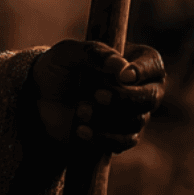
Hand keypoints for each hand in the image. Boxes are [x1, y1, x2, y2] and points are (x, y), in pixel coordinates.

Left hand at [31, 39, 164, 152]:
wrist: (41, 98)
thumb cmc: (59, 68)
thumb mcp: (68, 53)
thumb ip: (93, 53)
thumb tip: (120, 66)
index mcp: (135, 60)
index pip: (152, 66)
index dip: (141, 72)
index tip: (122, 76)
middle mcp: (142, 87)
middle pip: (149, 98)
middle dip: (122, 98)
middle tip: (97, 95)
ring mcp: (134, 113)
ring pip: (136, 121)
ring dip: (105, 117)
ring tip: (80, 110)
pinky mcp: (122, 135)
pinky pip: (124, 142)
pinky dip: (103, 137)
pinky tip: (81, 130)